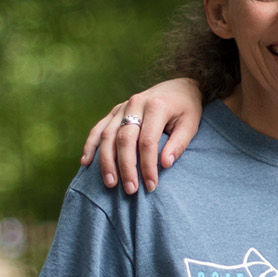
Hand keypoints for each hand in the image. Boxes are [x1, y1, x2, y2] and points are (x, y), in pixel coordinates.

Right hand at [78, 78, 204, 192]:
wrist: (179, 87)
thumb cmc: (186, 109)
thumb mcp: (191, 124)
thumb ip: (179, 144)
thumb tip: (165, 164)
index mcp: (156, 106)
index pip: (147, 142)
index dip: (148, 166)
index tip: (151, 186)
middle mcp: (136, 104)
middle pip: (125, 139)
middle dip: (126, 167)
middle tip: (130, 190)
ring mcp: (123, 107)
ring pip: (107, 135)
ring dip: (106, 161)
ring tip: (110, 183)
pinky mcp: (115, 110)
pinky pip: (98, 128)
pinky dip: (90, 145)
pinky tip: (86, 162)